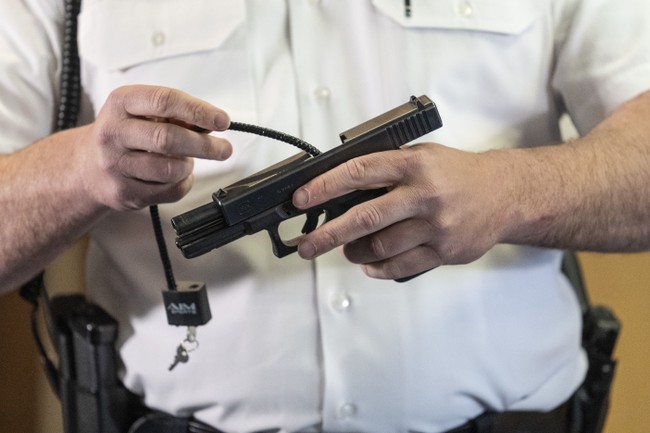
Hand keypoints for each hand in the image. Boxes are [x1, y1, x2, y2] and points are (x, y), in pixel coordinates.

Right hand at [75, 85, 231, 210]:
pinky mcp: (124, 193)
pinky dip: (183, 183)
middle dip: (204, 145)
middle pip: (168, 138)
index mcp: (120, 103)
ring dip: (188, 166)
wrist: (86, 167)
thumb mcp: (142, 112)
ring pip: (170, 169)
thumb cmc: (124, 134)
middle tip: (223, 149)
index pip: (164, 101)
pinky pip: (169, 191)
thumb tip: (212, 123)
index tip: (222, 120)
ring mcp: (115, 165)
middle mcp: (113, 132)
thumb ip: (176, 115)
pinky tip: (177, 176)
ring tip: (188, 161)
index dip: (198, 111)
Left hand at [292, 143, 513, 278]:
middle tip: (306, 246)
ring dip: (355, 252)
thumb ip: (386, 169)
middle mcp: (424, 194)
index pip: (359, 173)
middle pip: (365, 218)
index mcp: (414, 164)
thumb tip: (339, 190)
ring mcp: (436, 226)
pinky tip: (370, 264)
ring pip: (382, 246)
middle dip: (328, 234)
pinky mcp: (445, 251)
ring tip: (345, 250)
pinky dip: (379, 268)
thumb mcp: (422, 157)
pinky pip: (402, 266)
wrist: (506, 194)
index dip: (325, 187)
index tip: (301, 199)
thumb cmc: (457, 174)